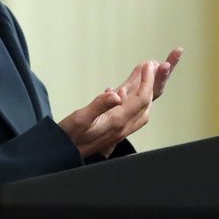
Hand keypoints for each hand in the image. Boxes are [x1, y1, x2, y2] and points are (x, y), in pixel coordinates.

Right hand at [58, 48, 181, 158]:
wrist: (63, 154)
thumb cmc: (70, 137)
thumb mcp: (80, 119)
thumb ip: (98, 105)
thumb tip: (115, 94)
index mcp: (117, 122)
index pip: (140, 99)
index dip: (147, 81)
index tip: (148, 65)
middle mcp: (122, 126)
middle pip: (146, 102)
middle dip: (152, 82)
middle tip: (155, 64)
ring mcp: (119, 127)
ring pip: (139, 106)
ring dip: (143, 88)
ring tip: (143, 71)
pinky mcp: (113, 127)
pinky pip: (128, 110)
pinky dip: (130, 96)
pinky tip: (121, 89)